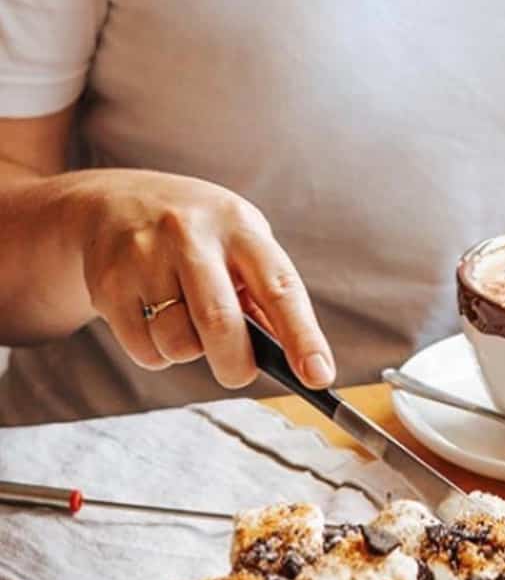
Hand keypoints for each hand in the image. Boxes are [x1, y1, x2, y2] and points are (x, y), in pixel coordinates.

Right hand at [69, 169, 333, 388]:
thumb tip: (288, 357)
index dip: (303, 336)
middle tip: (239, 372)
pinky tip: (155, 319)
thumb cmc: (198, 233)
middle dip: (236, 364)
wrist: (112, 203)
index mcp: (239, 225)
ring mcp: (144, 257)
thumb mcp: (239, 240)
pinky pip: (145, 350)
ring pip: (178, 344)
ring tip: (185, 322)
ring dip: (190, 352)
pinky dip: (158, 352)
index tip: (319, 376)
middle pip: (220, 323)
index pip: (280, 288)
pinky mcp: (109, 285)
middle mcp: (191, 235)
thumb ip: (263, 294)